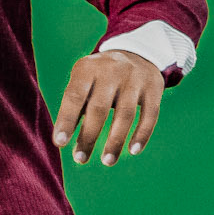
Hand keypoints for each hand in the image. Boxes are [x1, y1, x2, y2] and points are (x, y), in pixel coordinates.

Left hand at [52, 50, 175, 167]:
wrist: (137, 53)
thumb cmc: (100, 78)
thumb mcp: (83, 82)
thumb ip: (74, 107)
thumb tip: (62, 140)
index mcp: (87, 69)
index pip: (74, 96)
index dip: (66, 120)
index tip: (60, 143)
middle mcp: (111, 70)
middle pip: (99, 108)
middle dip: (88, 136)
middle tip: (80, 159)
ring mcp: (134, 78)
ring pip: (125, 114)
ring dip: (115, 141)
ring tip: (107, 161)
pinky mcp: (154, 87)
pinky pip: (150, 115)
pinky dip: (142, 134)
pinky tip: (133, 151)